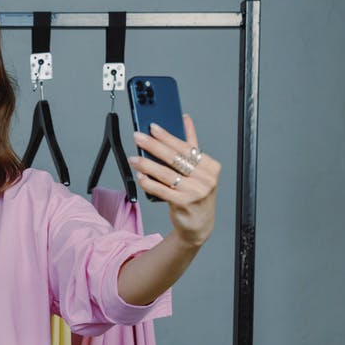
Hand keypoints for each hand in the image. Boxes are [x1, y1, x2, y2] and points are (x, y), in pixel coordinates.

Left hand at [129, 114, 219, 247]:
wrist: (199, 224)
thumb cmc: (196, 193)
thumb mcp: (198, 170)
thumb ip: (192, 146)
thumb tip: (185, 120)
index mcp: (210, 166)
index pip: (186, 147)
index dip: (168, 136)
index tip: (153, 127)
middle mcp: (206, 178)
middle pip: (174, 158)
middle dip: (153, 146)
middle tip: (138, 137)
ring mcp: (196, 192)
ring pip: (166, 174)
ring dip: (147, 165)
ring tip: (134, 158)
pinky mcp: (184, 204)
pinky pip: (162, 190)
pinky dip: (150, 183)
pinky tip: (140, 177)